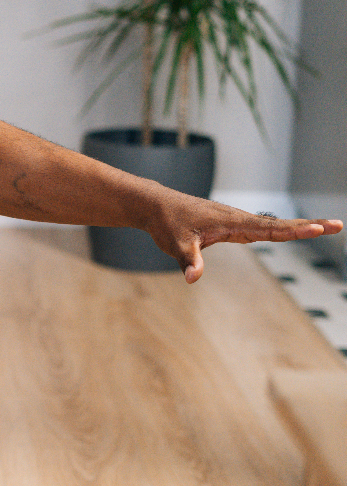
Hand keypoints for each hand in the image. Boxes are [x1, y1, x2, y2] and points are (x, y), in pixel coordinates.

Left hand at [146, 192, 341, 283]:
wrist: (156, 207)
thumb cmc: (166, 222)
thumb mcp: (174, 244)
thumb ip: (187, 260)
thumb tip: (193, 278)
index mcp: (230, 221)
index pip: (267, 227)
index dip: (292, 229)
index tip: (316, 228)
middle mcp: (237, 219)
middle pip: (278, 223)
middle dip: (308, 225)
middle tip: (337, 225)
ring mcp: (235, 221)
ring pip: (272, 225)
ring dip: (298, 226)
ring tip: (325, 227)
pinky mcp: (230, 226)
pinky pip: (260, 228)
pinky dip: (280, 229)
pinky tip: (294, 231)